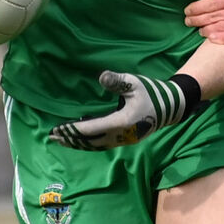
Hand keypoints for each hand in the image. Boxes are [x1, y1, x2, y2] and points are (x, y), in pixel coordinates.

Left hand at [49, 70, 202, 149]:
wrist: (172, 107)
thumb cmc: (152, 92)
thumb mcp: (135, 83)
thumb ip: (117, 81)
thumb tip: (101, 77)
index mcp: (122, 122)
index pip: (92, 129)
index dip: (73, 130)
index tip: (57, 129)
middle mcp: (121, 135)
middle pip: (91, 141)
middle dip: (71, 139)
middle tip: (52, 137)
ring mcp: (124, 140)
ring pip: (96, 146)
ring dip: (79, 144)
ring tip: (63, 141)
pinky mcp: (126, 140)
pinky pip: (103, 145)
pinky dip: (89, 143)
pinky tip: (81, 140)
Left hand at [184, 0, 223, 45]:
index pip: (213, 2)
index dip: (197, 7)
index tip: (188, 10)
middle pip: (214, 16)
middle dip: (197, 19)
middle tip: (187, 21)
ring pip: (222, 27)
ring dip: (206, 29)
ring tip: (197, 29)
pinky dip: (223, 38)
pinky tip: (212, 39)